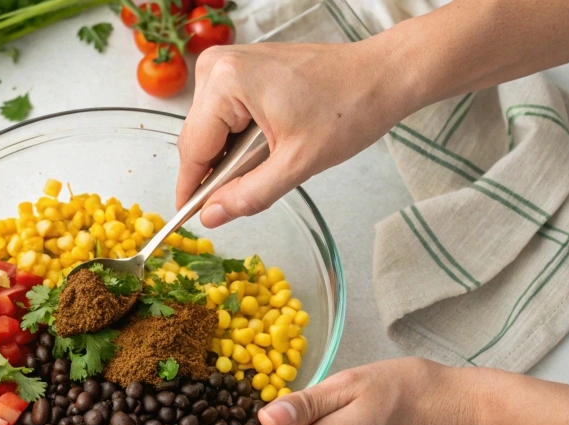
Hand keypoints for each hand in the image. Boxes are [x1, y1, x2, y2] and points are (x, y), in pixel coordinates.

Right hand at [176, 41, 413, 227]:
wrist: (382, 75)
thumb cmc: (349, 108)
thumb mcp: (296, 164)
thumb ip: (248, 195)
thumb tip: (211, 216)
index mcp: (226, 81)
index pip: (193, 148)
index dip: (190, 189)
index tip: (187, 219)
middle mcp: (218, 65)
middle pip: (199, 138)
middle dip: (218, 171)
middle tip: (253, 188)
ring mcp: (228, 63)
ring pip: (211, 129)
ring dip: (232, 154)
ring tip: (273, 157)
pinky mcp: (240, 67)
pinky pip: (224, 114)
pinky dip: (240, 137)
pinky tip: (270, 142)